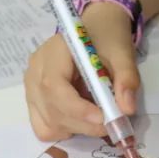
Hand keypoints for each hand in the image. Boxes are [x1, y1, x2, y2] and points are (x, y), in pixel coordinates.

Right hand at [24, 3, 139, 140]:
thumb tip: (127, 109)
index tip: (103, 119)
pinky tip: (81, 118)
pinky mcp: (34, 100)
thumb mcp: (122, 52)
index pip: (54, 87)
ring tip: (97, 116)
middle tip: (111, 124)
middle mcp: (35, 72)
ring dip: (76, 128)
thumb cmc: (107, 38)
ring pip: (47, 123)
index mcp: (53, 53)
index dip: (77, 108)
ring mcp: (31, 88)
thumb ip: (126, 78)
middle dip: (83, 124)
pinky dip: (65, 129)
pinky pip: (43, 126)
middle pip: (51, 109)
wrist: (96, 28)